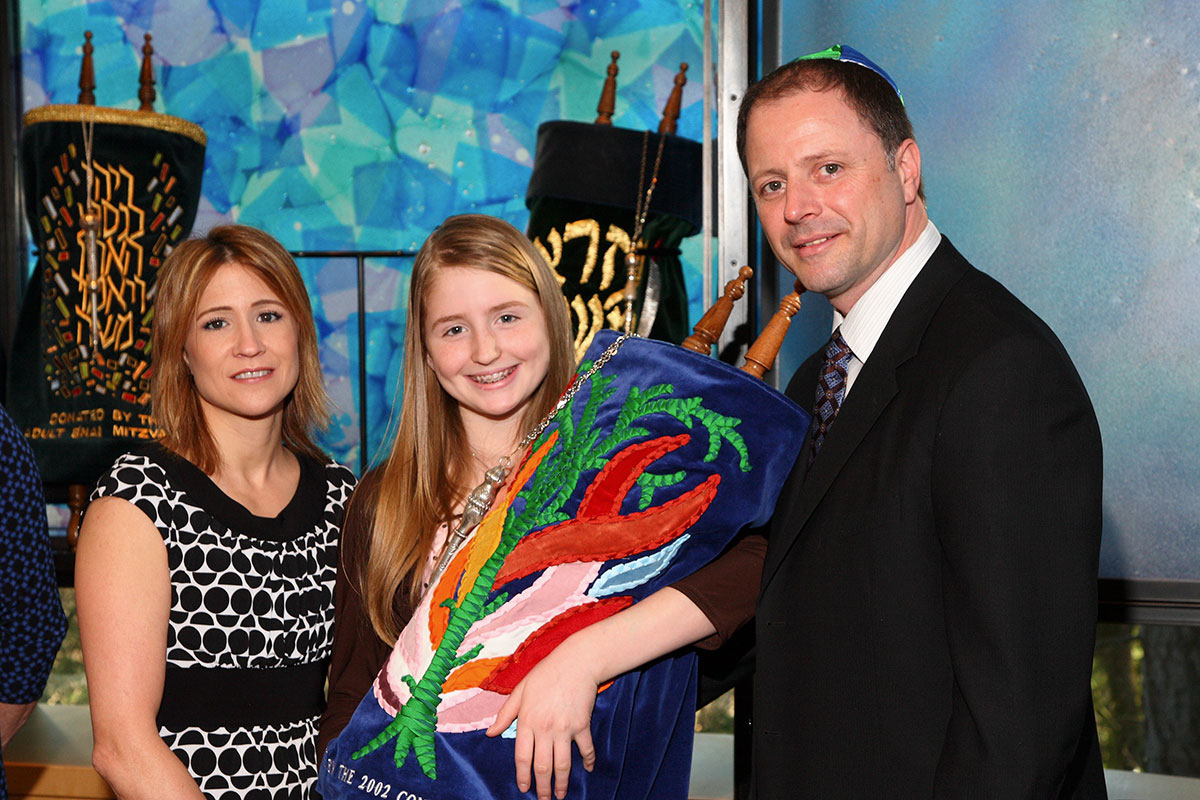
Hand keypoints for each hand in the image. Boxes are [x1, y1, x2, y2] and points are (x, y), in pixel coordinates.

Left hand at [485, 643, 598, 799]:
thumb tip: (491, 734)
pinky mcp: (582, 725)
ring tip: (560, 795)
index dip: (523, 776)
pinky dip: (588, 760)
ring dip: (562, 783)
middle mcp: (545, 728)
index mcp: (527, 721)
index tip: (524, 789)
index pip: (522, 757)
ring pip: (563, 764)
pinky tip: (588, 769)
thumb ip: (505, 714)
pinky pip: (586, 748)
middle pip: (542, 766)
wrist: (576, 662)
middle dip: (542, 787)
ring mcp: (565, 728)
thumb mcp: (520, 691)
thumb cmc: (546, 674)